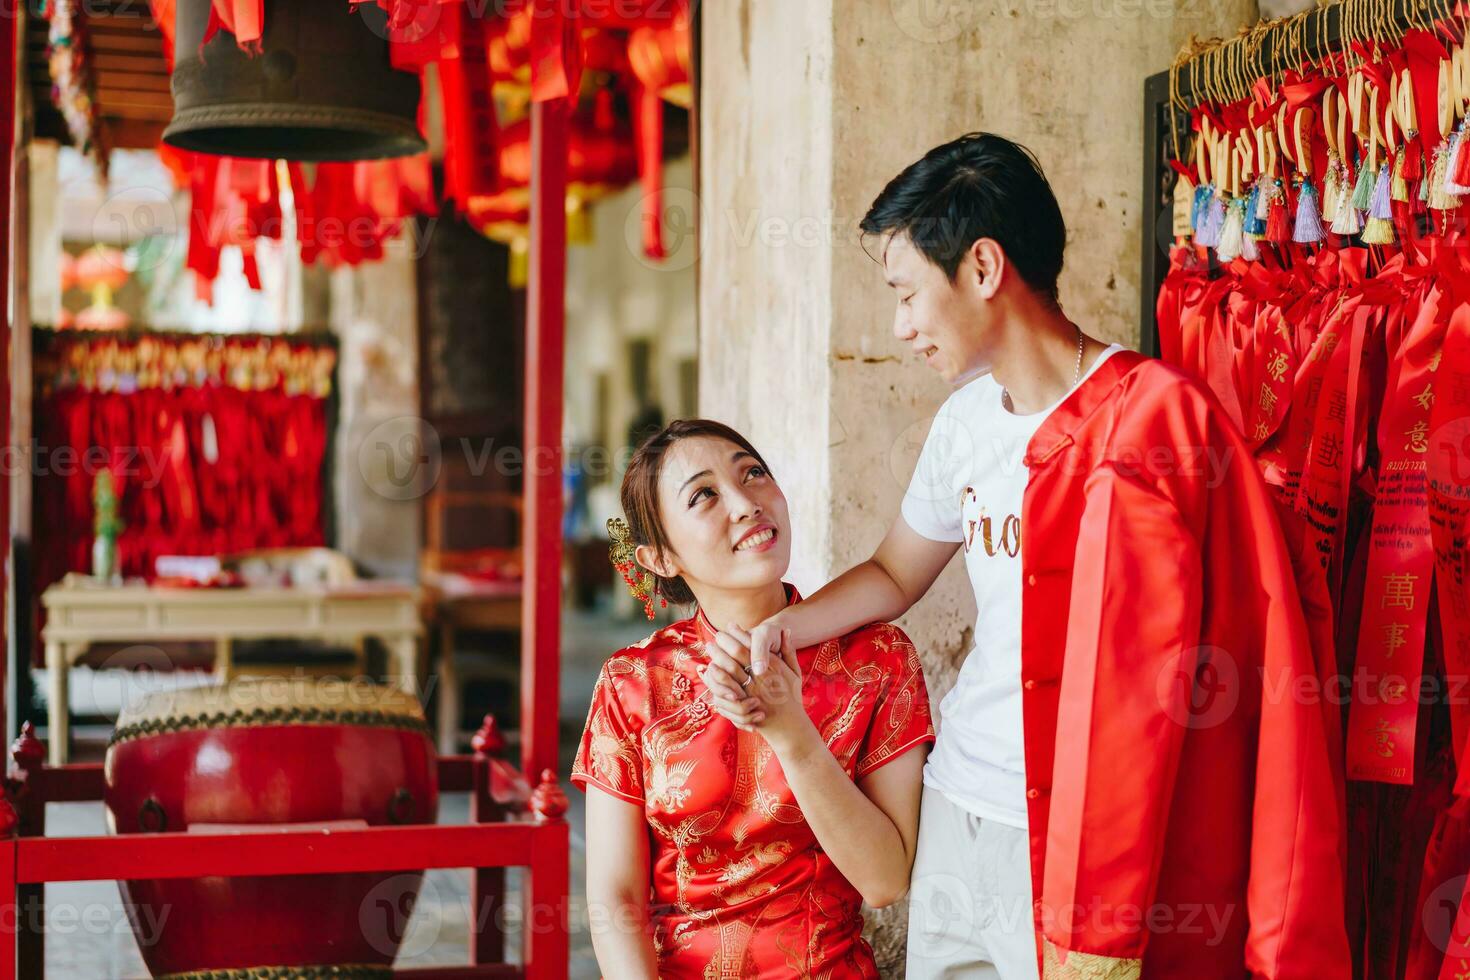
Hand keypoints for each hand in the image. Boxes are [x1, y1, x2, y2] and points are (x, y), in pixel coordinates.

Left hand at [710, 626, 813, 754]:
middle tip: (714, 636)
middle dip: (723, 642)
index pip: (752, 644)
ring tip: (710, 648)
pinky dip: (716, 676)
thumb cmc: (792, 697)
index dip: (738, 634)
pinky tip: (710, 669)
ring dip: (717, 656)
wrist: (789, 725)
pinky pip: (724, 687)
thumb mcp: (795, 672)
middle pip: (736, 654)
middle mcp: (761, 677)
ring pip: (728, 668)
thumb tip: (786, 629)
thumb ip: (789, 650)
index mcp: (774, 666)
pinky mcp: (742, 703)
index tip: (729, 626)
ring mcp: (750, 691)